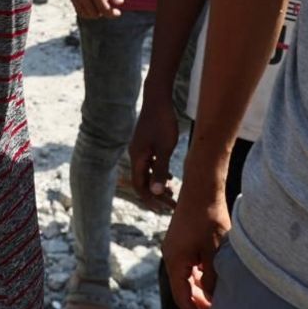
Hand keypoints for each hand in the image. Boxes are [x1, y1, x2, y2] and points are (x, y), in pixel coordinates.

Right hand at [64, 0, 124, 18]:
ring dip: (95, 12)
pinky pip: (79, 11)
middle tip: (109, 2)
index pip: (104, 9)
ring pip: (87, 14)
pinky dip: (87, 12)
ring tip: (100, 1)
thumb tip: (120, 3)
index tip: (118, 12)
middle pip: (95, 14)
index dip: (112, 14)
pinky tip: (92, 3)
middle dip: (104, 12)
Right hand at [129, 96, 180, 214]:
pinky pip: (150, 164)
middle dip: (156, 195)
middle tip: (171, 206)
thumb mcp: (165, 148)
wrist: (158, 98)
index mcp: (137, 157)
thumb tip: (157, 192)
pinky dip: (158, 173)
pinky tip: (170, 176)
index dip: (150, 200)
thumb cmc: (162, 122)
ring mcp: (140, 149)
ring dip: (158, 185)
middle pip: (143, 181)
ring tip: (172, 194)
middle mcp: (135, 155)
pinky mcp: (146, 143)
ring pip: (147, 173)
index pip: (140, 186)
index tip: (163, 210)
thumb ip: (160, 170)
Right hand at [163, 183, 231, 308]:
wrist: (202, 187)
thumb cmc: (209, 217)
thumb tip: (213, 299)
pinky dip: (198, 279)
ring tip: (215, 306)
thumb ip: (212, 278)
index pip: (182, 297)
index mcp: (175, 261)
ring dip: (198, 293)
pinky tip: (211, 284)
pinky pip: (188, 267)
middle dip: (197, 306)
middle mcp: (171, 257)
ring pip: (185, 279)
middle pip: (182, 290)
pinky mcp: (182, 242)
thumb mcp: (214, 251)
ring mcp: (175, 249)